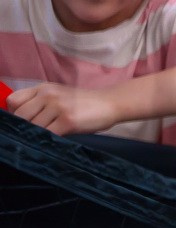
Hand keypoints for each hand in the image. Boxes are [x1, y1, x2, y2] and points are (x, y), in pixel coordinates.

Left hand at [5, 83, 122, 135]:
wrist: (111, 103)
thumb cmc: (84, 102)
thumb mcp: (59, 94)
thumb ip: (40, 101)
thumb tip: (21, 119)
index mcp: (43, 88)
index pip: (13, 101)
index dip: (14, 113)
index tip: (24, 121)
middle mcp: (48, 95)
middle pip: (20, 115)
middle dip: (24, 127)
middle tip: (35, 132)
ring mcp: (58, 107)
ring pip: (33, 127)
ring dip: (38, 135)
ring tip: (49, 135)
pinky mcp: (68, 121)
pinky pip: (48, 134)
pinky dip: (48, 139)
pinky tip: (56, 138)